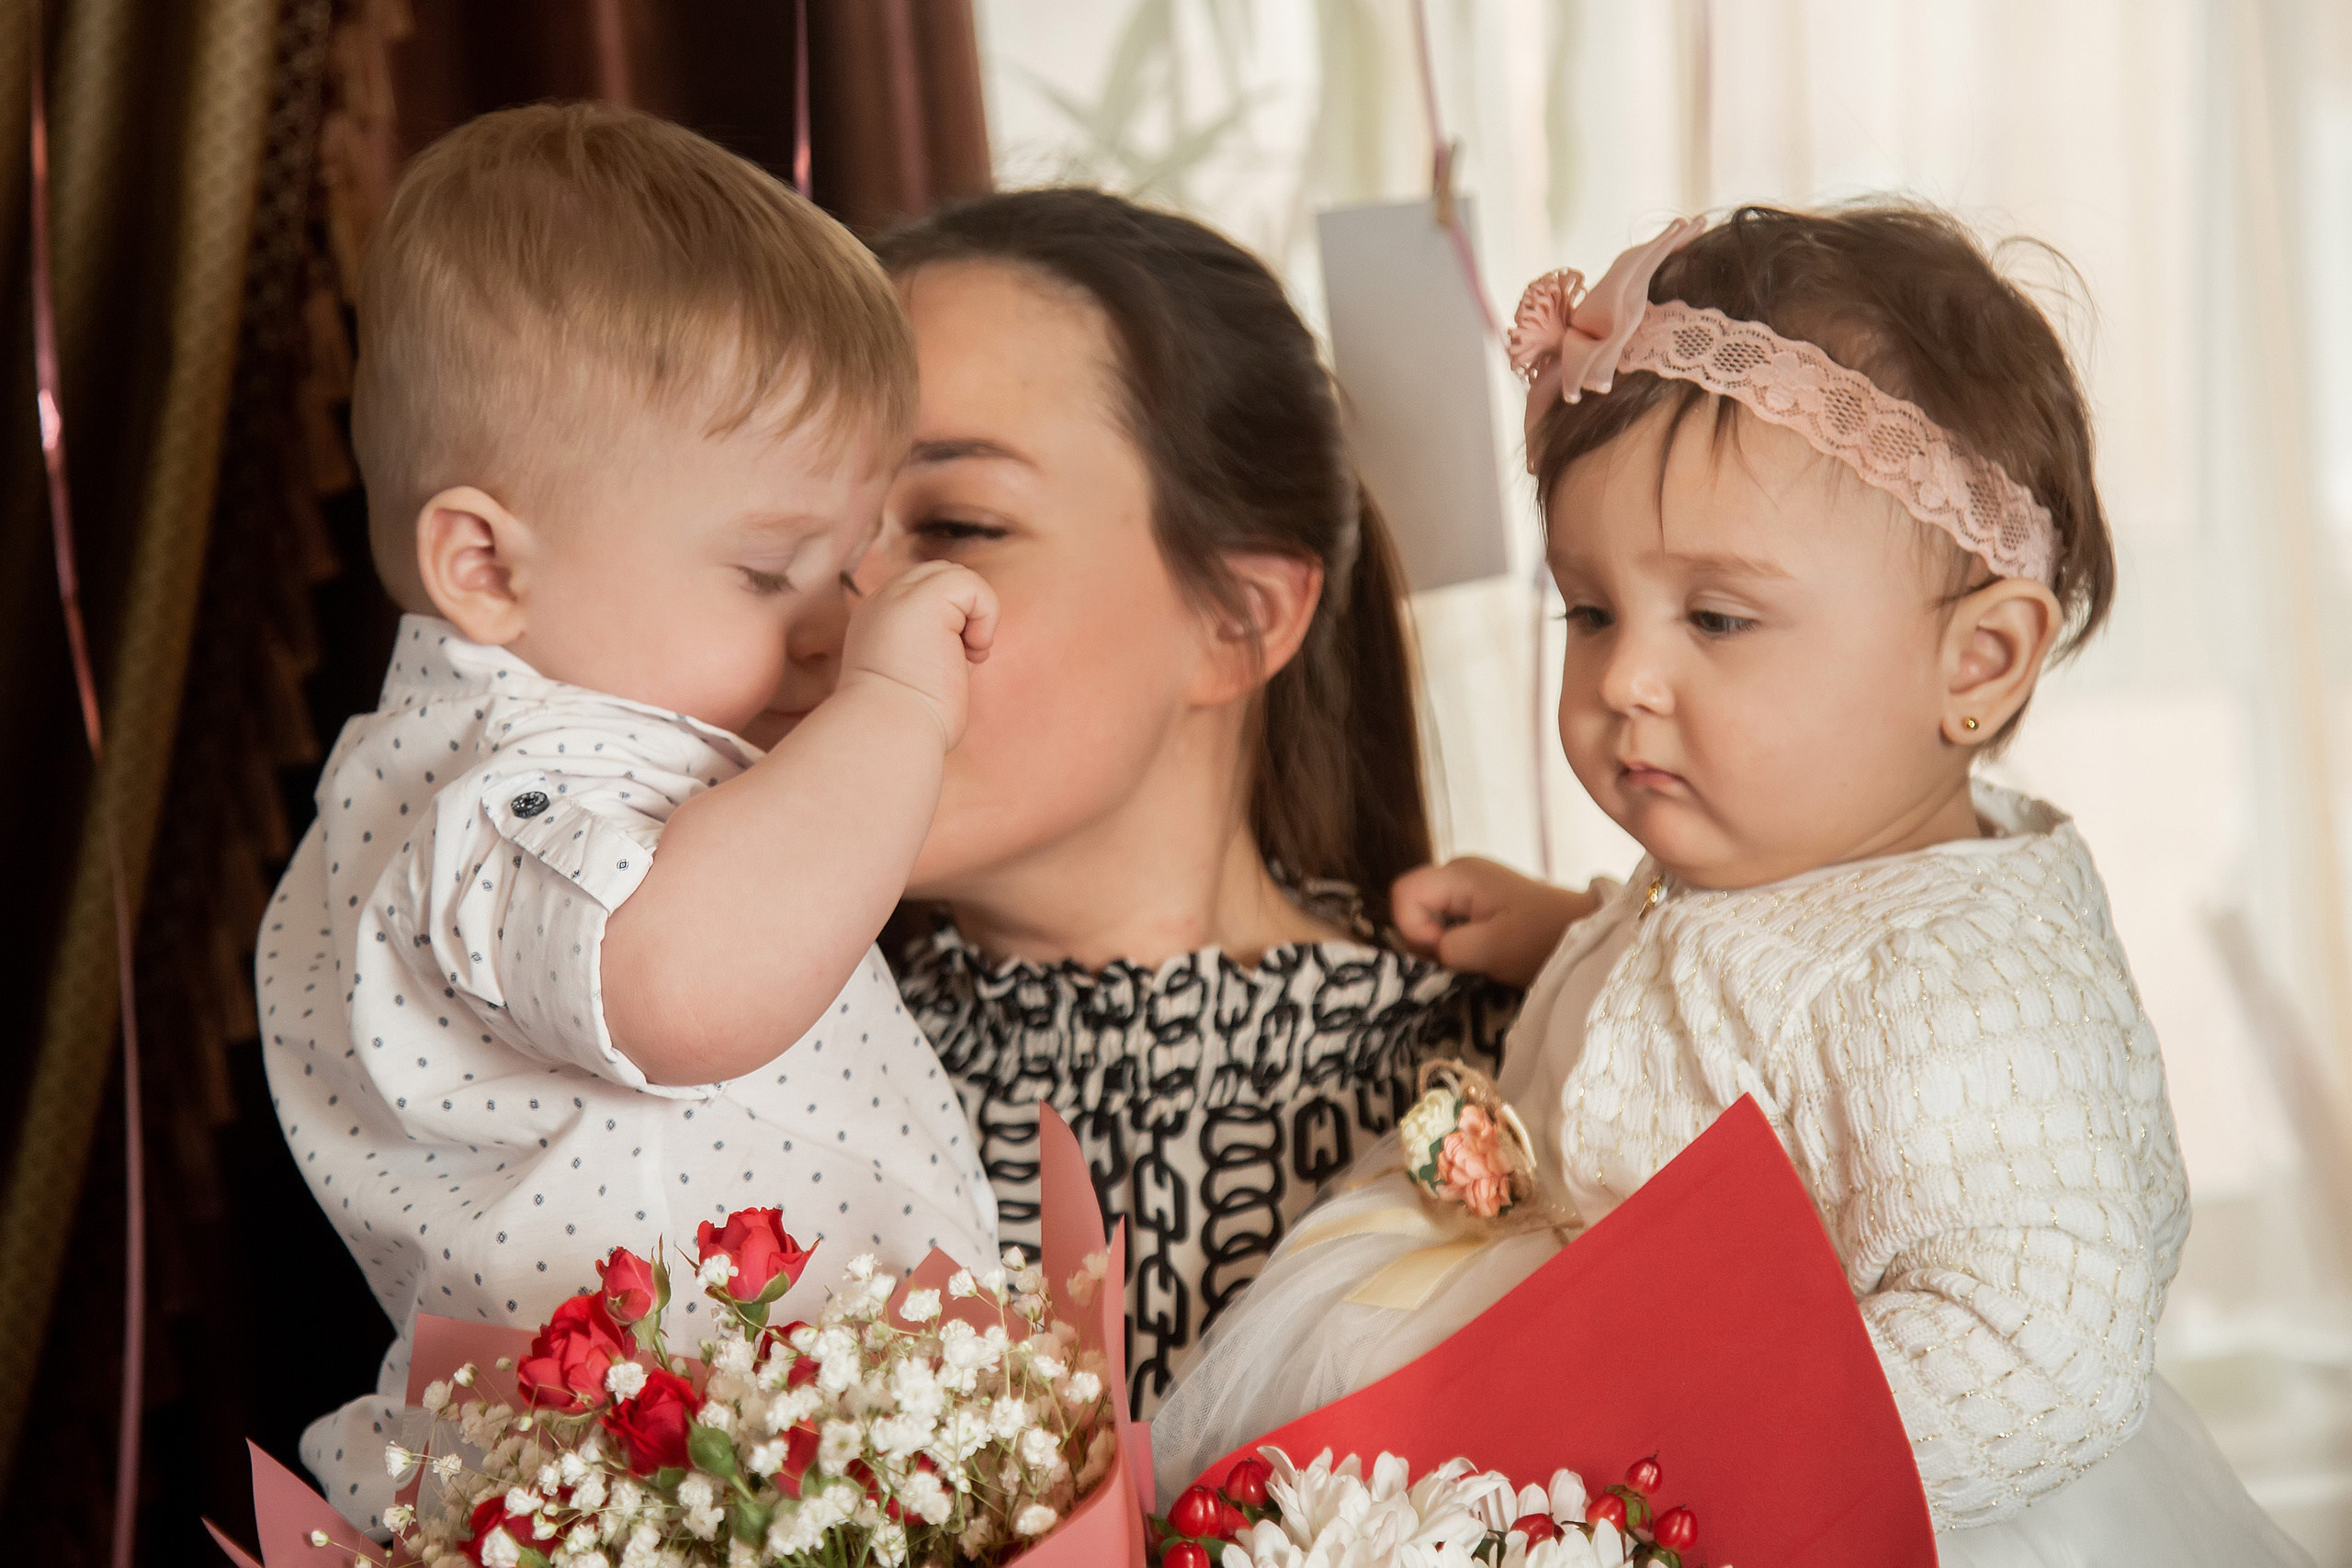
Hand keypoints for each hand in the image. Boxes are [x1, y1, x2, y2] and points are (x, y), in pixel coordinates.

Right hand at [838, 560, 996, 747]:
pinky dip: (986, 614)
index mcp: (876, 620)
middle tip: (962, 658)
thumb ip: (934, 648)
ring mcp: (898, 595)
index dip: (952, 619)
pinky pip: (972, 584)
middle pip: (942, 574)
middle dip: (965, 613)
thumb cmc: (906, 724)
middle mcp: (882, 601)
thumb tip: (969, 640)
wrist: (888, 732)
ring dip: (976, 615)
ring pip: (958, 575)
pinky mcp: (923, 598)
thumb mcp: (915, 677)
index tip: (948, 663)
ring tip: (966, 654)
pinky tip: (971, 649)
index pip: (924, 590)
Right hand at [1391, 857, 1597, 988]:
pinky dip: (1453, 940)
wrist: (1585, 934)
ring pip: (1426, 914)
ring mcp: (1466, 885)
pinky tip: (1478, 952)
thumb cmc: (1543, 937)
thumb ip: (1449, 948)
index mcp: (1459, 873)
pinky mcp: (1476, 901)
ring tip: (1473, 956)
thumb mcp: (1494, 948)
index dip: (1413, 928)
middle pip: (1412, 902)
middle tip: (1460, 959)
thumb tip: (1432, 950)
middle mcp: (1457, 871)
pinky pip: (1445, 919)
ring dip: (1440, 941)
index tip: (1444, 951)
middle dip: (1425, 937)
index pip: (1404, 893)